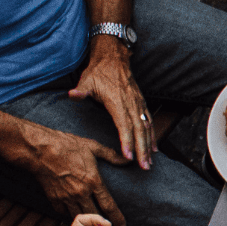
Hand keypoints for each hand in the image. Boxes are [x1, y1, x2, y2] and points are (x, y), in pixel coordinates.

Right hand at [21, 124, 129, 225]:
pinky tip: (73, 212)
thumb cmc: (67, 145)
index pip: (109, 205)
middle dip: (101, 224)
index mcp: (93, 181)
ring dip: (86, 221)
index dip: (117, 218)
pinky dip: (68, 213)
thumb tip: (128, 159)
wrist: (40, 150)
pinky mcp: (53, 198)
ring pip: (78, 216)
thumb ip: (111, 155)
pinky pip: (63, 212)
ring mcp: (66, 197)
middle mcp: (81, 192)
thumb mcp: (93, 147)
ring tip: (92, 225)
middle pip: (94, 215)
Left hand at [68, 37, 151, 167]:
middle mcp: (131, 105)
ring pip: (146, 128)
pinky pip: (149, 122)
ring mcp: (138, 104)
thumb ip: (81, 90)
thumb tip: (73, 95)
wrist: (114, 58)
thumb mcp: (87, 80)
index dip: (127, 141)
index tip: (129, 157)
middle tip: (144, 167)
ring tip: (149, 163)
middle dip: (142, 150)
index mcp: (118, 102)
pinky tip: (153, 148)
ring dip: (149, 146)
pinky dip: (152, 136)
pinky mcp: (141, 104)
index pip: (124, 125)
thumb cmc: (99, 71)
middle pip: (139, 131)